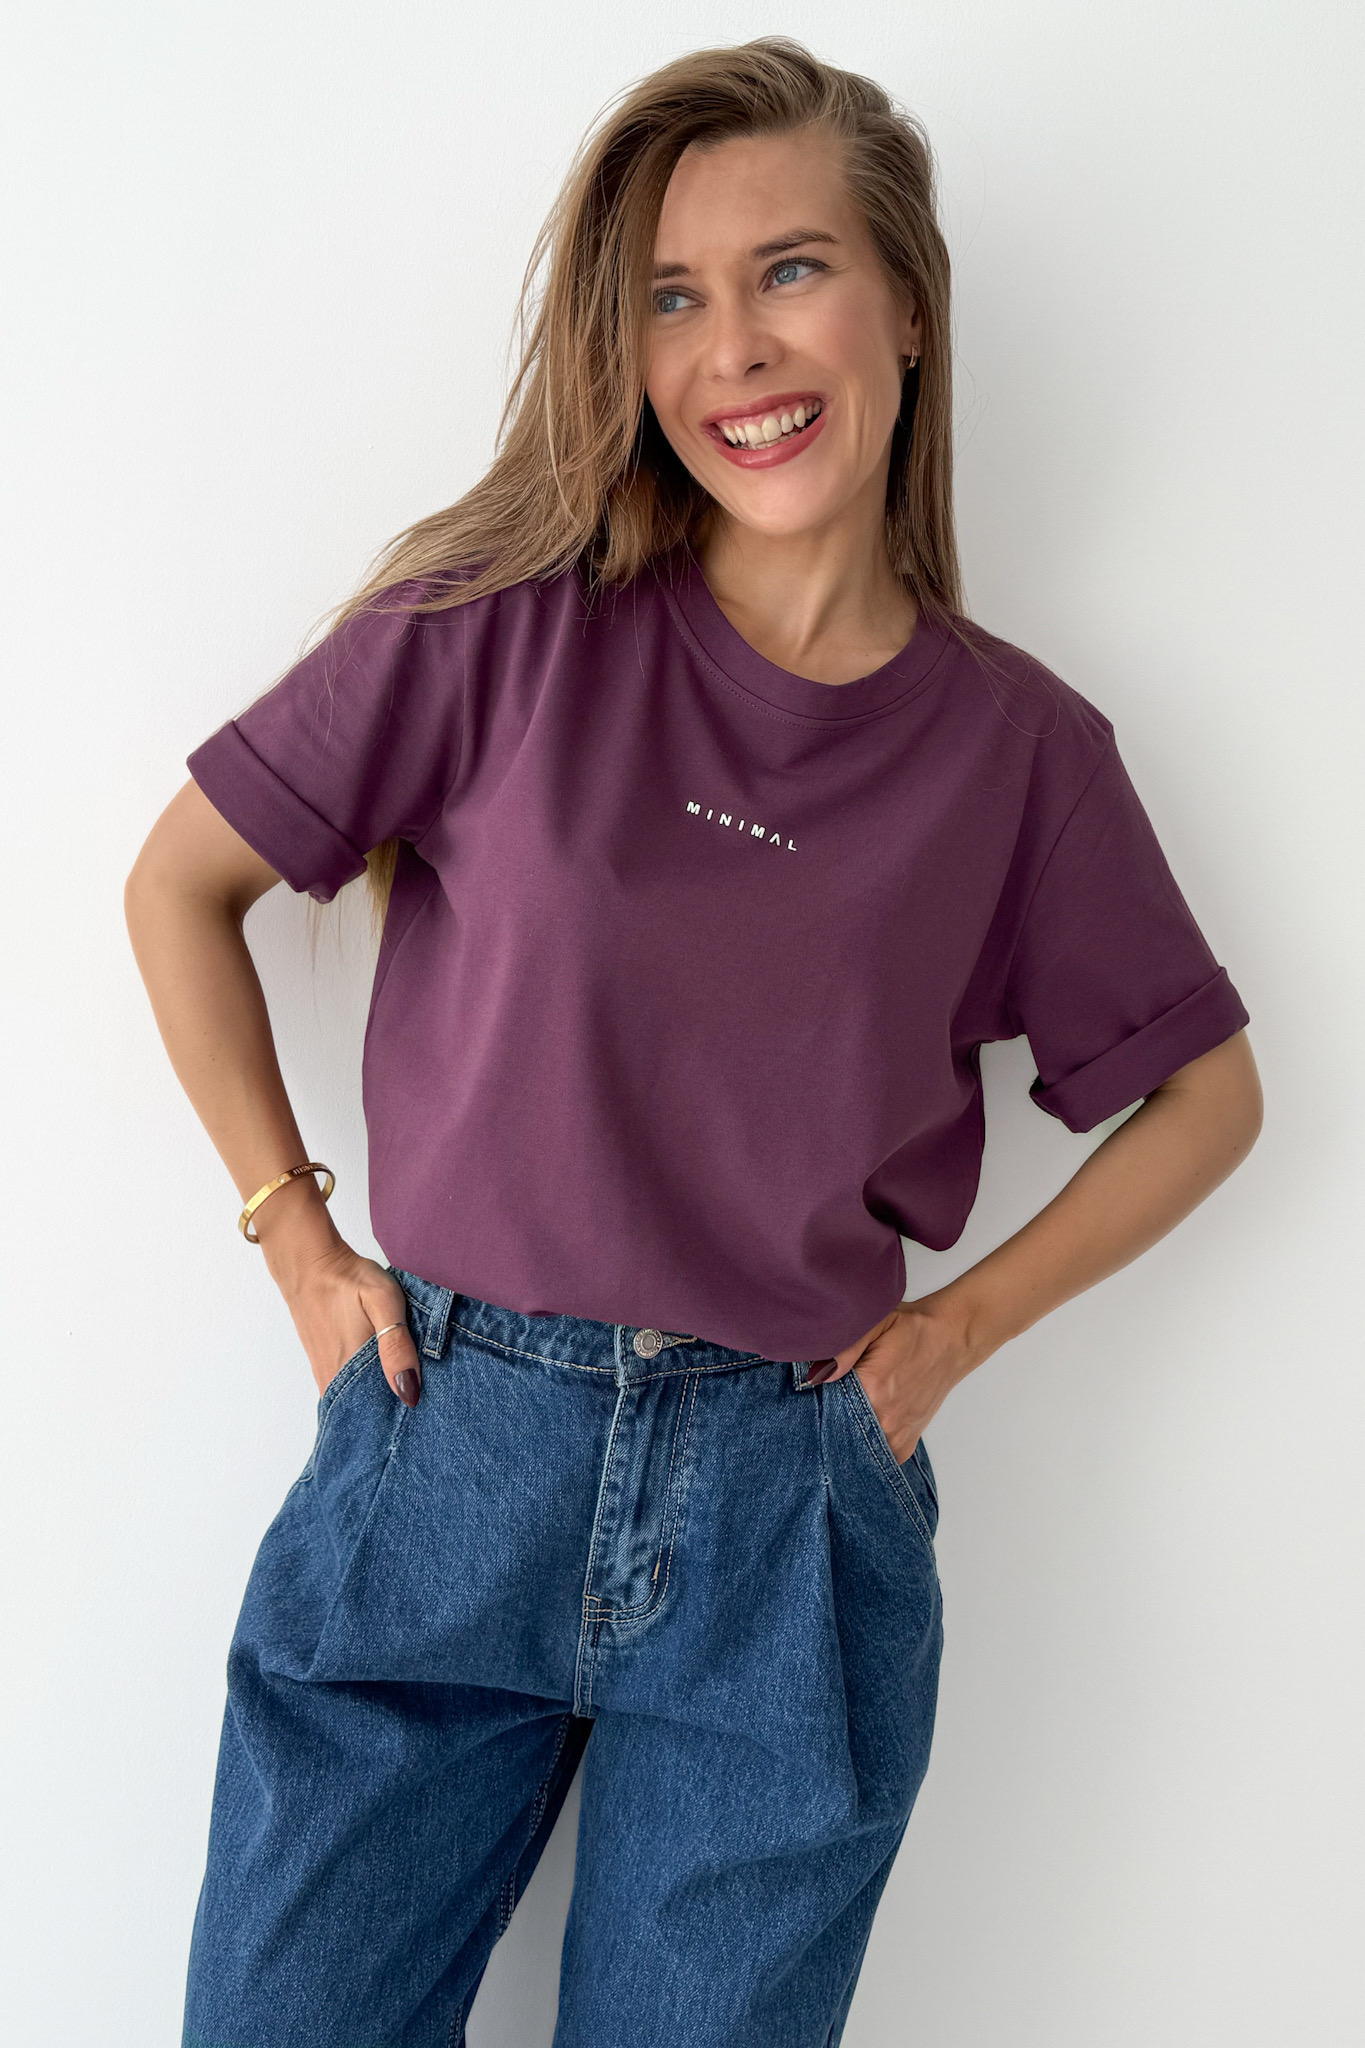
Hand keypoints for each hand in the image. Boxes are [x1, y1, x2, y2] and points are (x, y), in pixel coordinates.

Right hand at [270, 1233, 423, 1407]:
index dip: (405, 1416)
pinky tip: (384, 1374)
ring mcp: (325, 1375)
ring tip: (407, 1385)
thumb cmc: (348, 1280)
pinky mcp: (323, 1366)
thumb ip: (396, 1346)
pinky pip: (348, 1390)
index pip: (381, 1415)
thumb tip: (409, 1392)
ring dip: (381, 1398)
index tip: (428, 1411)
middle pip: (370, 1413)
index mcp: (349, 1371)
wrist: (310, 1264)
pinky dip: (367, 1387)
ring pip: (358, 1402)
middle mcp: (333, 1382)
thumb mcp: (383, 1301)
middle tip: (423, 1397)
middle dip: (396, 1410)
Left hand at [808, 1295, 977, 1461]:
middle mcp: (884, 1421)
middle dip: (824, 1420)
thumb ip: (845, 1347)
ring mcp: (897, 1437)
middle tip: (826, 1400)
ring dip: (844, 1435)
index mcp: (872, 1390)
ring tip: (845, 1411)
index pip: (823, 1408)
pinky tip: (861, 1425)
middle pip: (836, 1432)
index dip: (812, 1401)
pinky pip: (874, 1456)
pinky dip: (863, 1445)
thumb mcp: (876, 1322)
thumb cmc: (911, 1329)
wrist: (951, 1340)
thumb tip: (817, 1374)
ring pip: (854, 1449)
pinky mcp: (905, 1445)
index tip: (809, 1392)